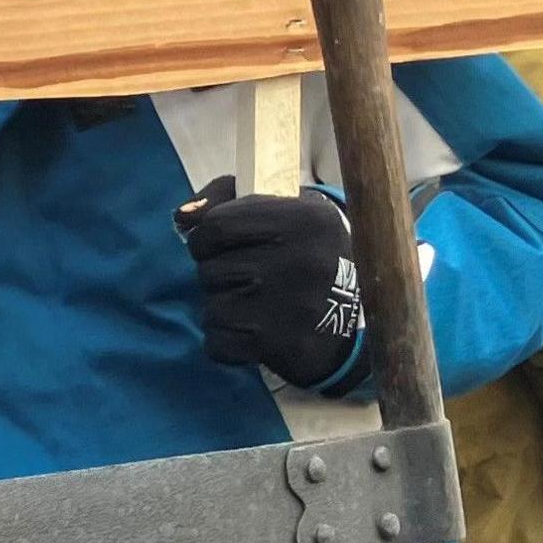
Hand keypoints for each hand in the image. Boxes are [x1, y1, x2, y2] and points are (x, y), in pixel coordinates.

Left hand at [173, 176, 370, 394]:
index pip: (216, 225)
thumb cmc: (304, 250)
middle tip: (245, 279)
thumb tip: (182, 217)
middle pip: (210, 270)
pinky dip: (226, 341)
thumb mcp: (282, 208)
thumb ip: (224, 197)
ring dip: (223, 309)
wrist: (361, 314)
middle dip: (217, 276)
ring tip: (252, 305)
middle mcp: (302, 261)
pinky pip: (218, 343)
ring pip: (212, 308)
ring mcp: (294, 306)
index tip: (216, 247)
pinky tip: (252, 331)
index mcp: (304, 219)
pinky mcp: (284, 344)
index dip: (204, 238)